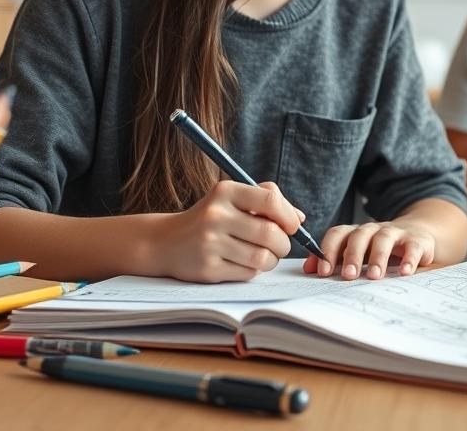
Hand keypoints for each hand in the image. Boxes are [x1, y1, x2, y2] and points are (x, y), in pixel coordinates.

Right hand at [152, 181, 303, 282]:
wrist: (166, 242)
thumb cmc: (211, 218)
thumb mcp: (233, 198)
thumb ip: (267, 199)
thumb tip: (299, 219)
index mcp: (225, 192)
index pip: (270, 200)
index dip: (288, 216)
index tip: (291, 226)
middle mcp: (216, 216)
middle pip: (271, 234)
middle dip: (283, 244)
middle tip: (279, 245)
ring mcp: (210, 243)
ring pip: (262, 258)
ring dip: (271, 260)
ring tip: (263, 255)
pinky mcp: (208, 269)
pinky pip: (248, 274)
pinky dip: (253, 271)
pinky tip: (243, 263)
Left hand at [304, 219, 436, 279]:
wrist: (418, 234)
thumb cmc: (380, 249)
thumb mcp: (358, 252)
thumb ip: (334, 259)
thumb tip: (309, 270)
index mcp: (355, 233)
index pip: (337, 235)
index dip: (328, 251)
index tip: (323, 272)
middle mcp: (373, 230)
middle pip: (359, 236)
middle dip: (352, 255)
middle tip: (348, 275)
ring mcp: (396, 233)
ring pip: (384, 239)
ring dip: (378, 257)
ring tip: (374, 276)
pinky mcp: (417, 241)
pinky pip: (413, 247)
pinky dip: (409, 259)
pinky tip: (405, 273)